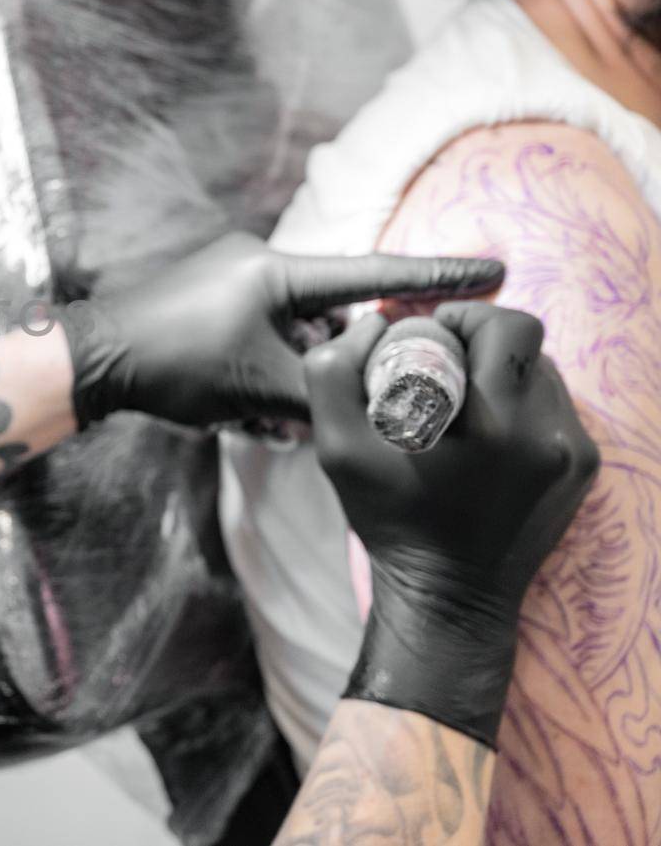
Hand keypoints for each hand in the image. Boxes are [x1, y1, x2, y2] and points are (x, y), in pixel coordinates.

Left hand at [63, 232, 505, 428]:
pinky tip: (254, 419)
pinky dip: (269, 381)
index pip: (373, 273)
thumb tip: (377, 405)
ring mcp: (233, 289)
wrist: (90, 362)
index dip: (438, 277)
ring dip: (299, 384)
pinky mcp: (213, 313)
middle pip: (335, 319)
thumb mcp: (259, 387)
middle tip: (342, 403)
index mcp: (276, 271)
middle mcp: (258, 269)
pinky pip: (266, 345)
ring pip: (299, 340)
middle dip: (342, 367)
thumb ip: (328, 391)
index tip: (496, 269)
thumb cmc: (171, 364)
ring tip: (276, 421)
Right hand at [304, 303, 599, 747]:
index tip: (428, 338)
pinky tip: (487, 435)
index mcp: (495, 425)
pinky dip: (519, 405)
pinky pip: (553, 408)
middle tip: (445, 361)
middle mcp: (548, 434)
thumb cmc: (390, 521)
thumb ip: (333, 374)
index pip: (503, 326)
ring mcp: (572, 452)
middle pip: (529, 340)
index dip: (462, 320)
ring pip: (543, 370)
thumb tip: (370, 325)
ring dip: (501, 370)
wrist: (450, 597)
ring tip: (464, 402)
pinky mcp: (582, 469)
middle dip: (483, 338)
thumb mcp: (336, 450)